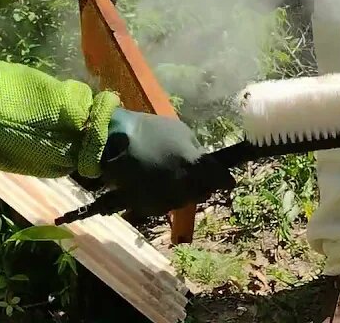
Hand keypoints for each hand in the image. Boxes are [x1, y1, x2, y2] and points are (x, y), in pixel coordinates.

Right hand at [99, 109, 231, 216]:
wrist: (112, 144)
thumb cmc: (148, 132)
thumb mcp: (179, 131)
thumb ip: (196, 149)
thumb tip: (204, 162)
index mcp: (195, 165)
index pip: (221, 180)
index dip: (224, 180)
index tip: (227, 181)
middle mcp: (185, 186)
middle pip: (202, 192)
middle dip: (201, 185)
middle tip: (193, 175)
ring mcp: (166, 199)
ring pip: (182, 201)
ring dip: (181, 192)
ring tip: (169, 177)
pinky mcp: (149, 207)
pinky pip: (163, 205)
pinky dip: (162, 197)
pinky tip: (153, 184)